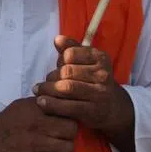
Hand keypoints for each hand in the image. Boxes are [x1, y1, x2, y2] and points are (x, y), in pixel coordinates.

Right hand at [0, 97, 76, 151]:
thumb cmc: (6, 123)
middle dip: (68, 134)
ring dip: (63, 149)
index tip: (63, 120)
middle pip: (70, 131)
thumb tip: (62, 100)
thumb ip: (42, 103)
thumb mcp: (22, 106)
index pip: (65, 112)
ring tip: (56, 147)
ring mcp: (36, 147)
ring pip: (66, 149)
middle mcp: (36, 127)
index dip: (68, 118)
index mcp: (34, 110)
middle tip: (61, 135)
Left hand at [33, 36, 135, 151]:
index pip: (70, 54)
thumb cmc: (92, 78)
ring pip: (66, 88)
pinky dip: (51, 104)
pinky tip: (42, 102)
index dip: (59, 60)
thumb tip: (57, 39)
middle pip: (66, 72)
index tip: (57, 66)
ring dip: (47, 89)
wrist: (113, 107)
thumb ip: (71, 48)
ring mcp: (100, 94)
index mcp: (100, 58)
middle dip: (51, 77)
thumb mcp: (86, 60)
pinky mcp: (94, 112)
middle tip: (42, 83)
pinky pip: (68, 107)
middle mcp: (103, 75)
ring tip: (38, 91)